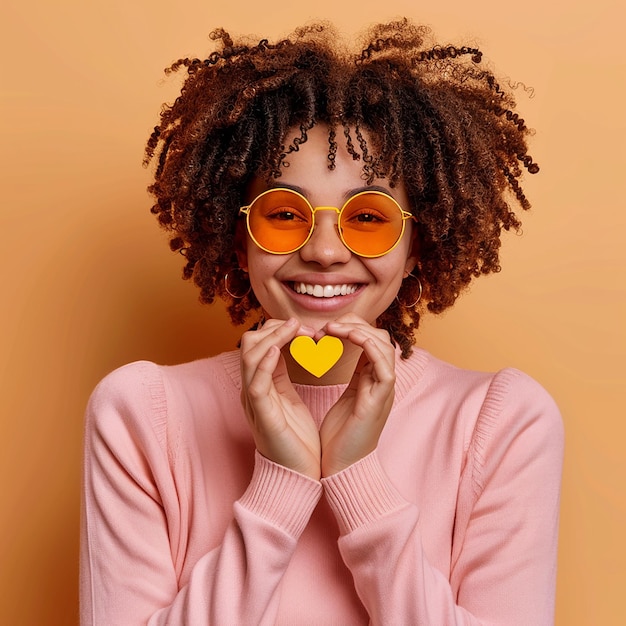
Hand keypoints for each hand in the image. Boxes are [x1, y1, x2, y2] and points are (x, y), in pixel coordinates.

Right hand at [240, 318, 321, 479]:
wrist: (297, 476)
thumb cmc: (296, 440)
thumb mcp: (288, 398)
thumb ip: (283, 374)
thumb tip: (286, 348)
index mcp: (261, 384)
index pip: (259, 344)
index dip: (281, 330)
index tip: (308, 330)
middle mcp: (252, 388)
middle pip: (251, 343)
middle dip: (278, 329)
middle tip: (306, 329)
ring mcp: (254, 401)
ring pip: (251, 357)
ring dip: (274, 337)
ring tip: (296, 329)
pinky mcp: (262, 415)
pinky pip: (256, 383)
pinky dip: (265, 362)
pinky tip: (277, 349)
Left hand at [318, 314, 395, 476]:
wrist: (342, 469)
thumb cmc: (340, 437)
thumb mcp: (345, 399)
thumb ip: (350, 377)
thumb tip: (335, 354)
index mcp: (371, 380)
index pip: (370, 340)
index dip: (350, 328)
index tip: (323, 330)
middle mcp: (380, 382)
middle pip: (379, 338)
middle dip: (354, 324)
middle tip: (327, 327)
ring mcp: (383, 390)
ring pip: (384, 346)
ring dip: (359, 331)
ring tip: (334, 329)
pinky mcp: (379, 401)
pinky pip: (385, 366)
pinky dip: (369, 346)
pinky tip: (349, 337)